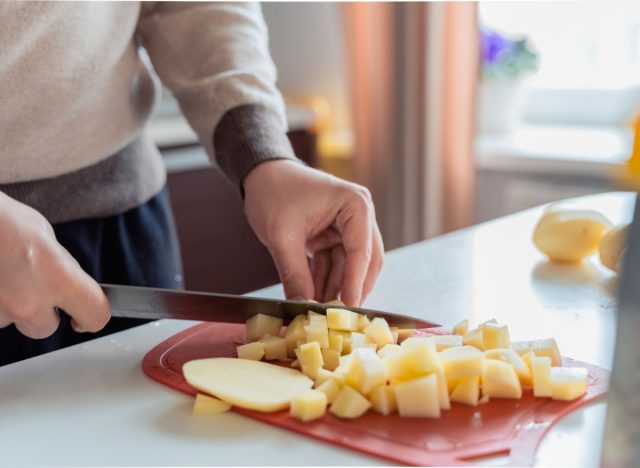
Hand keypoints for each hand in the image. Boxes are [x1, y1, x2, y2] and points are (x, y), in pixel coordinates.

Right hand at [0, 193, 109, 337]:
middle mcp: (28, 302)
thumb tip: (69, 281)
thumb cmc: (2, 220)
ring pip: (13, 321)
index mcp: (58, 278)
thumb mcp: (46, 236)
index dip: (94, 316)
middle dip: (43, 312)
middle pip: (47, 328)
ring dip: (11, 306)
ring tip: (4, 275)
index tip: (86, 315)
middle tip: (32, 286)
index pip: (95, 314)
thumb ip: (62, 267)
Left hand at [243, 160, 383, 305]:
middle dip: (350, 288)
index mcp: (355, 205)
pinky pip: (335, 264)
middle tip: (339, 316)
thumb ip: (294, 274)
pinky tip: (313, 299)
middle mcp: (359, 214)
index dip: (355, 283)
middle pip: (365, 261)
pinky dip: (325, 280)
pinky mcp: (334, 235)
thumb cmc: (272, 193)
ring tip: (320, 312)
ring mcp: (348, 226)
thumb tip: (302, 308)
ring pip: (349, 266)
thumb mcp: (282, 237)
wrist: (259, 174)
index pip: (361, 251)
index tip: (349, 309)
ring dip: (335, 288)